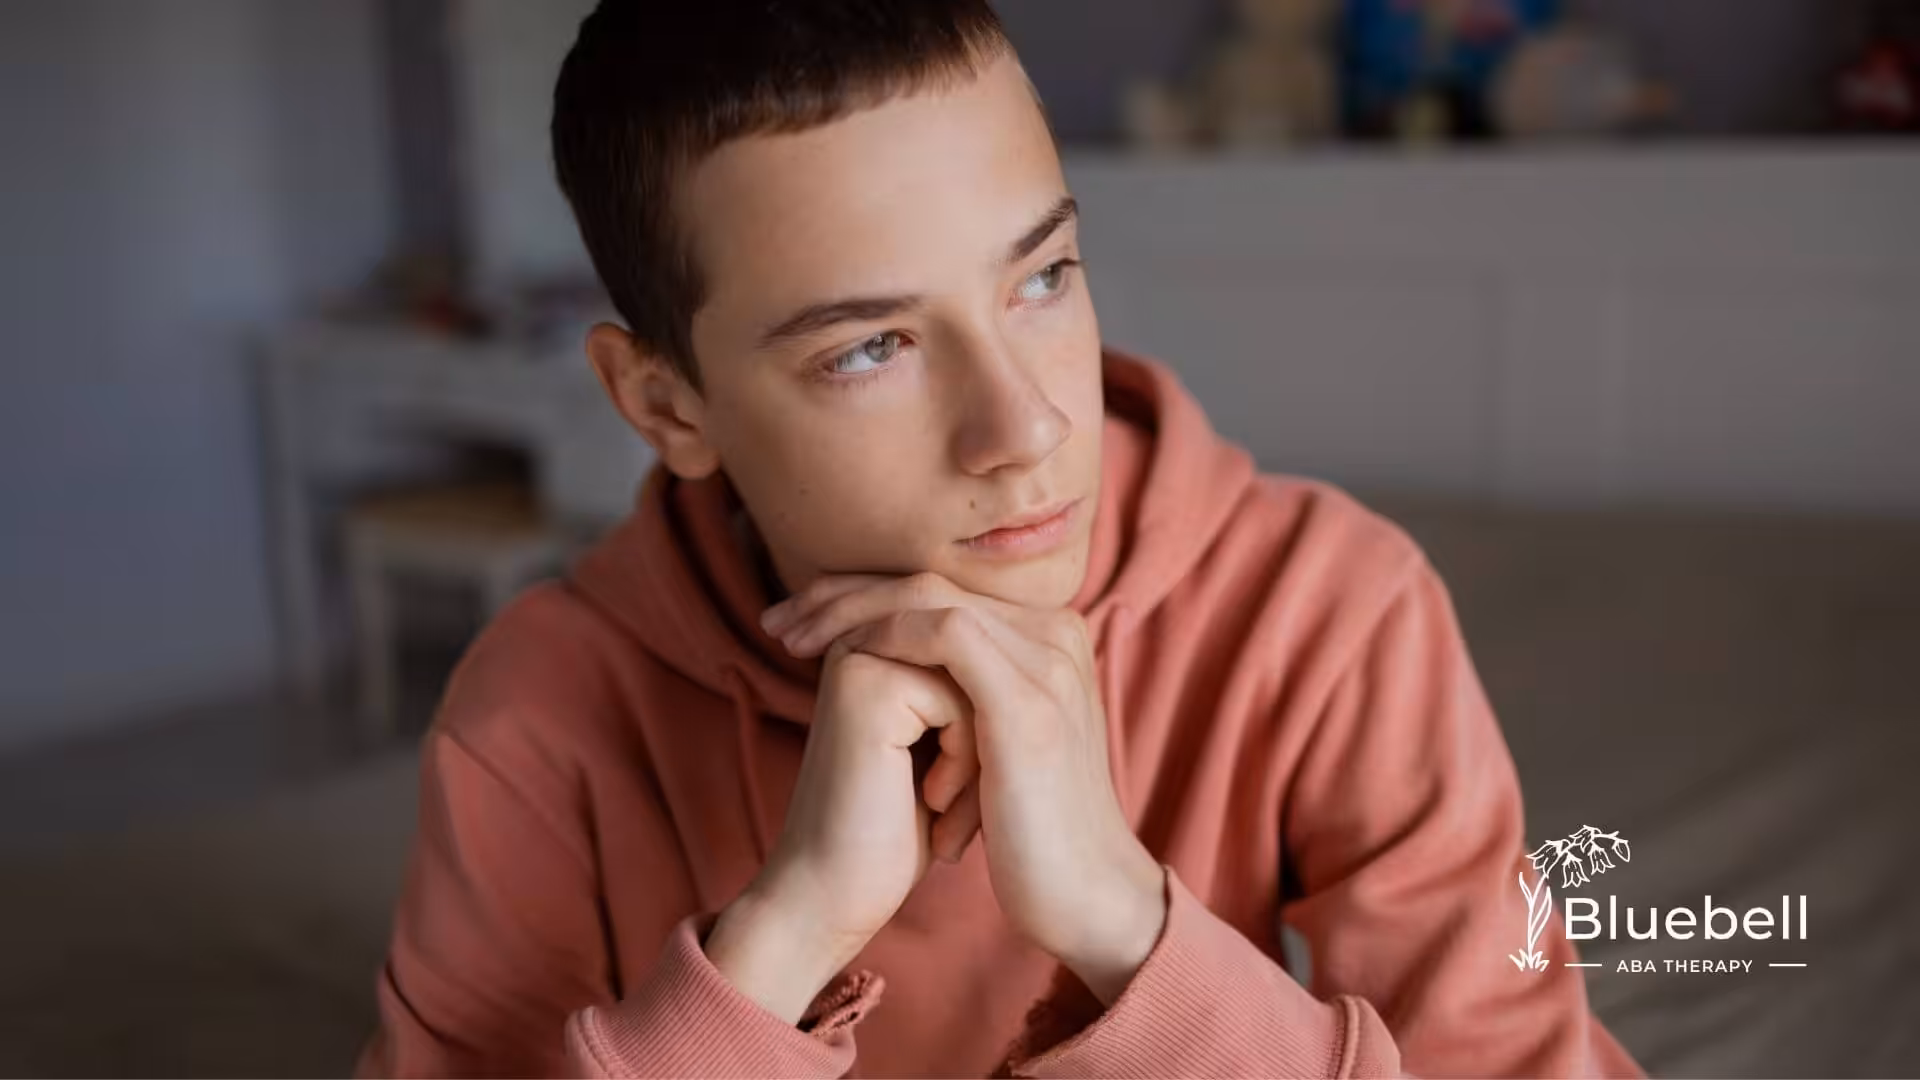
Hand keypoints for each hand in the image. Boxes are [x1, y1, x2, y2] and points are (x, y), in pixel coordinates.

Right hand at [704, 625, 977, 1023]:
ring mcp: (861, 655)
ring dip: (980, 754)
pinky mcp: (868, 685)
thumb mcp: (946, 746)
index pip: (981, 657)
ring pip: (977, 680)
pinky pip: (962, 703)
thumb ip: (971, 687)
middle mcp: (864, 637)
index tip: (947, 786)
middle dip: (984, 738)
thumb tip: (1036, 650)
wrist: (835, 896)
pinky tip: (932, 803)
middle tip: (947, 802)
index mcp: (878, 642)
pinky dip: (965, 762)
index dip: (988, 724)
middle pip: (981, 664)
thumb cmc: (896, 832)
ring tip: (944, 807)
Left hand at [763, 573, 1167, 1003]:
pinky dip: (885, 638)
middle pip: (931, 580)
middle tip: (776, 621)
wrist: (1083, 894)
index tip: (797, 619)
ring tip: (791, 642)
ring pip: (930, 595)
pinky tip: (844, 659)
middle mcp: (1056, 634)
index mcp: (1048, 638)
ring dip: (849, 613)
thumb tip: (892, 670)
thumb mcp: (996, 743)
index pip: (942, 587)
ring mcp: (1048, 662)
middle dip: (842, 594)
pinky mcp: (1027, 700)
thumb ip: (964, 693)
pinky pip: (945, 633)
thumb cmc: (1030, 828)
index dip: (863, 594)